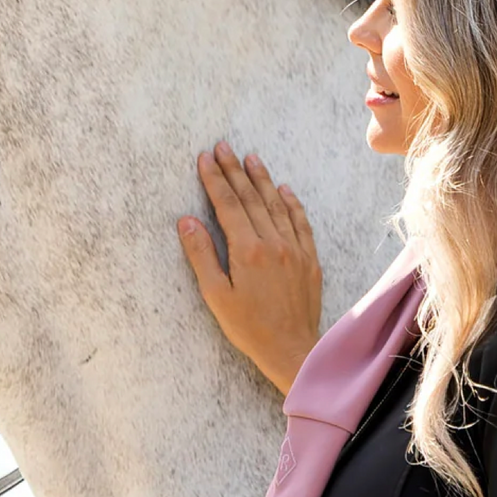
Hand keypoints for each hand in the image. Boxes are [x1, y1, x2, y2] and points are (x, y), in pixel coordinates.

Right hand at [177, 142, 321, 393]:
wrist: (292, 349)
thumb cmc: (249, 328)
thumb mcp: (216, 295)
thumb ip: (201, 255)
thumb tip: (187, 221)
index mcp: (247, 250)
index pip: (228, 205)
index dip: (215, 179)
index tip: (205, 158)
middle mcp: (273, 243)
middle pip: (251, 198)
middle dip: (234, 170)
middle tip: (223, 147)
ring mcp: (295, 249)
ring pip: (276, 204)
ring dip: (262, 179)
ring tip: (250, 158)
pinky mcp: (309, 259)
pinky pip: (300, 222)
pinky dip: (291, 203)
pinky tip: (284, 189)